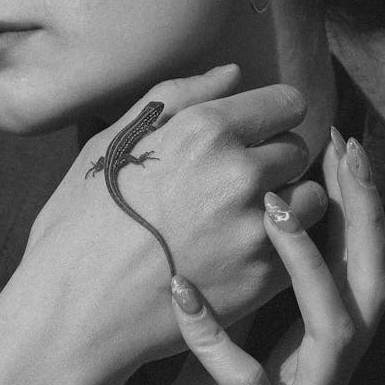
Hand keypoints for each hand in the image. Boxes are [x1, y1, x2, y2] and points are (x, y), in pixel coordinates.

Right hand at [0, 65, 326, 384]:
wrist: (74, 312)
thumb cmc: (80, 222)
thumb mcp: (113, 142)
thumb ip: (178, 97)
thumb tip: (233, 73)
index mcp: (203, 129)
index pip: (287, 103)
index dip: (270, 116)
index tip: (254, 133)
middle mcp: (238, 172)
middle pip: (297, 147)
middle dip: (273, 159)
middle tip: (232, 183)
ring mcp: (255, 227)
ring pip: (310, 198)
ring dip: (287, 203)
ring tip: (241, 219)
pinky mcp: (264, 278)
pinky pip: (298, 248)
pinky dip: (277, 247)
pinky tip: (235, 254)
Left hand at [131, 132, 384, 384]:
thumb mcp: (224, 341)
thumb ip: (244, 289)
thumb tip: (232, 211)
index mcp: (315, 348)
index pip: (355, 264)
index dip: (355, 204)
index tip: (339, 140)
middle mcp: (325, 378)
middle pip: (370, 287)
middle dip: (360, 216)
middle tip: (340, 153)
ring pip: (335, 332)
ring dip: (309, 265)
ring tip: (273, 210)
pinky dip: (221, 340)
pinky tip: (185, 296)